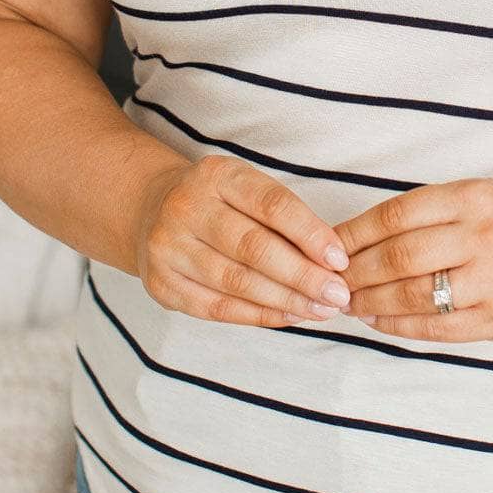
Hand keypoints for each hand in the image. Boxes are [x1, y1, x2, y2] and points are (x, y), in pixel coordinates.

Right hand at [134, 154, 351, 326]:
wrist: (151, 211)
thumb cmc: (219, 202)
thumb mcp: (247, 188)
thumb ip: (285, 217)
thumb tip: (332, 259)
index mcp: (217, 175)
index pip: (272, 205)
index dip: (310, 234)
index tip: (341, 259)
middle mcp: (187, 207)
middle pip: (254, 248)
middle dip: (303, 276)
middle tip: (338, 294)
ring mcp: (168, 247)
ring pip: (237, 282)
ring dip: (286, 300)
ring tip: (321, 310)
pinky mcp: (162, 284)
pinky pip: (218, 308)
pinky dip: (259, 315)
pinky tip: (289, 317)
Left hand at [333, 177, 492, 341]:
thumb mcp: (481, 196)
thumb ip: (428, 213)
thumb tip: (357, 238)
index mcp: (473, 197)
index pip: (396, 215)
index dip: (353, 234)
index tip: (327, 247)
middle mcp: (485, 235)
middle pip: (399, 257)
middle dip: (356, 273)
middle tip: (331, 282)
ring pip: (414, 295)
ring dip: (372, 303)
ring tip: (350, 303)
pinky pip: (438, 328)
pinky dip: (400, 327)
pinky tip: (379, 322)